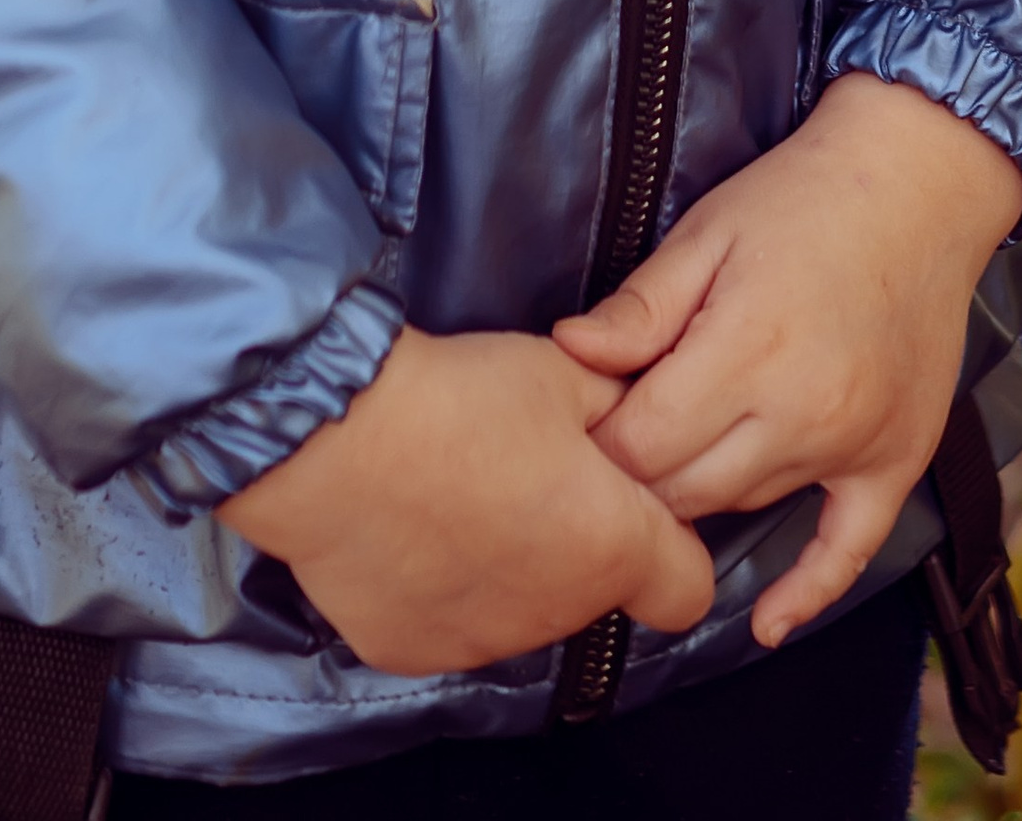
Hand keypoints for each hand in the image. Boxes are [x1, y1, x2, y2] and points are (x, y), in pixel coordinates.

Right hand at [216, 324, 715, 675]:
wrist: (334, 437)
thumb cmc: (456, 399)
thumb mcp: (562, 372)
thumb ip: (615, 405)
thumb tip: (635, 414)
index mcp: (610, 546)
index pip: (687, 590)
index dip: (670, 547)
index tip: (635, 506)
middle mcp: (554, 612)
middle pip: (590, 590)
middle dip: (572, 539)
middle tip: (523, 471)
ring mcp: (479, 641)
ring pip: (517, 610)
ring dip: (506, 564)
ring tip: (457, 492)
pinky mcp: (410, 650)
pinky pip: (445, 621)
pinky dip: (438, 585)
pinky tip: (410, 528)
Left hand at [552, 74, 1021, 649]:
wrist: (918, 181)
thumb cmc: (802, 197)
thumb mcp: (707, 232)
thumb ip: (640, 306)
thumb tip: (566, 352)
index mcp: (746, 349)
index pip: (642, 446)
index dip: (601, 438)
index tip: (585, 418)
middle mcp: (802, 411)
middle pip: (687, 490)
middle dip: (643, 473)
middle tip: (624, 437)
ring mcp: (854, 443)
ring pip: (746, 506)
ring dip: (705, 491)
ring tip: (681, 455)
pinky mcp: (896, 459)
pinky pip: (849, 550)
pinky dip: (807, 591)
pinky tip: (767, 623)